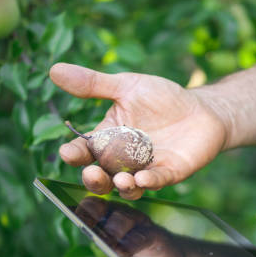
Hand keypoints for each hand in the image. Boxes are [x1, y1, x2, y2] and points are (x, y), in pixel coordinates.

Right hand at [50, 63, 228, 199]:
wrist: (201, 109)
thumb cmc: (162, 99)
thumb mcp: (127, 86)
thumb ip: (93, 84)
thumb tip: (54, 69)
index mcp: (108, 140)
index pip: (84, 151)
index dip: (73, 155)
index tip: (67, 153)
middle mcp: (123, 160)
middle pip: (101, 178)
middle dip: (94, 180)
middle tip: (91, 173)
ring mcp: (145, 169)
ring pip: (127, 187)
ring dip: (121, 186)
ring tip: (120, 179)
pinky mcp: (170, 173)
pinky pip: (157, 181)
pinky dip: (149, 182)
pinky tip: (144, 178)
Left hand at [74, 196, 185, 256]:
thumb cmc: (137, 254)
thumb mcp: (115, 249)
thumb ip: (100, 241)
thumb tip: (82, 231)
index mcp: (109, 214)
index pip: (92, 206)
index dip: (82, 208)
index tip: (69, 210)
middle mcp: (124, 213)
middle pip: (106, 208)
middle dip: (93, 212)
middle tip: (84, 220)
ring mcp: (141, 223)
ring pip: (123, 219)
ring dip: (112, 230)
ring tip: (104, 242)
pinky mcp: (155, 235)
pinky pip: (141, 237)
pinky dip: (130, 245)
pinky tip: (122, 253)